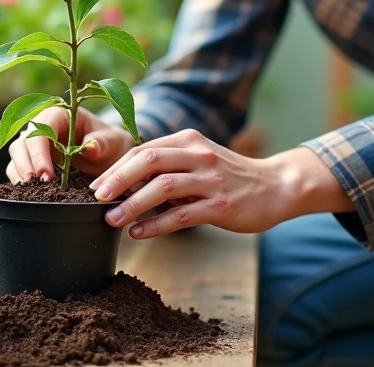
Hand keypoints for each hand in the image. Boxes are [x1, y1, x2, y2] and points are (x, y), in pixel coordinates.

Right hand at [5, 106, 135, 183]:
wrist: (110, 155)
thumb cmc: (110, 143)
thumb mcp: (113, 141)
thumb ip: (104, 142)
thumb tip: (91, 146)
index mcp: (58, 115)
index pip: (40, 130)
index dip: (39, 152)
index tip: (47, 175)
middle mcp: (41, 126)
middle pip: (22, 143)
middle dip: (26, 165)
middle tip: (37, 185)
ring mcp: (35, 144)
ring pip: (16, 155)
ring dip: (20, 173)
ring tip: (31, 192)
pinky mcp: (33, 161)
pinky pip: (18, 169)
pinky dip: (20, 181)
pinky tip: (29, 194)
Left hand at [89, 128, 353, 238]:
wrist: (277, 186)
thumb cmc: (232, 175)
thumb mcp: (201, 159)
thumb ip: (170, 165)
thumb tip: (126, 184)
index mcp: (190, 140)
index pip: (144, 149)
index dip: (117, 167)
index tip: (96, 185)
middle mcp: (200, 154)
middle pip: (149, 161)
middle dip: (118, 180)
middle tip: (97, 198)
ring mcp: (212, 179)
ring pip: (163, 188)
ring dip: (133, 205)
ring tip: (111, 220)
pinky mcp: (222, 204)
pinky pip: (182, 215)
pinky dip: (156, 225)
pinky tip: (139, 233)